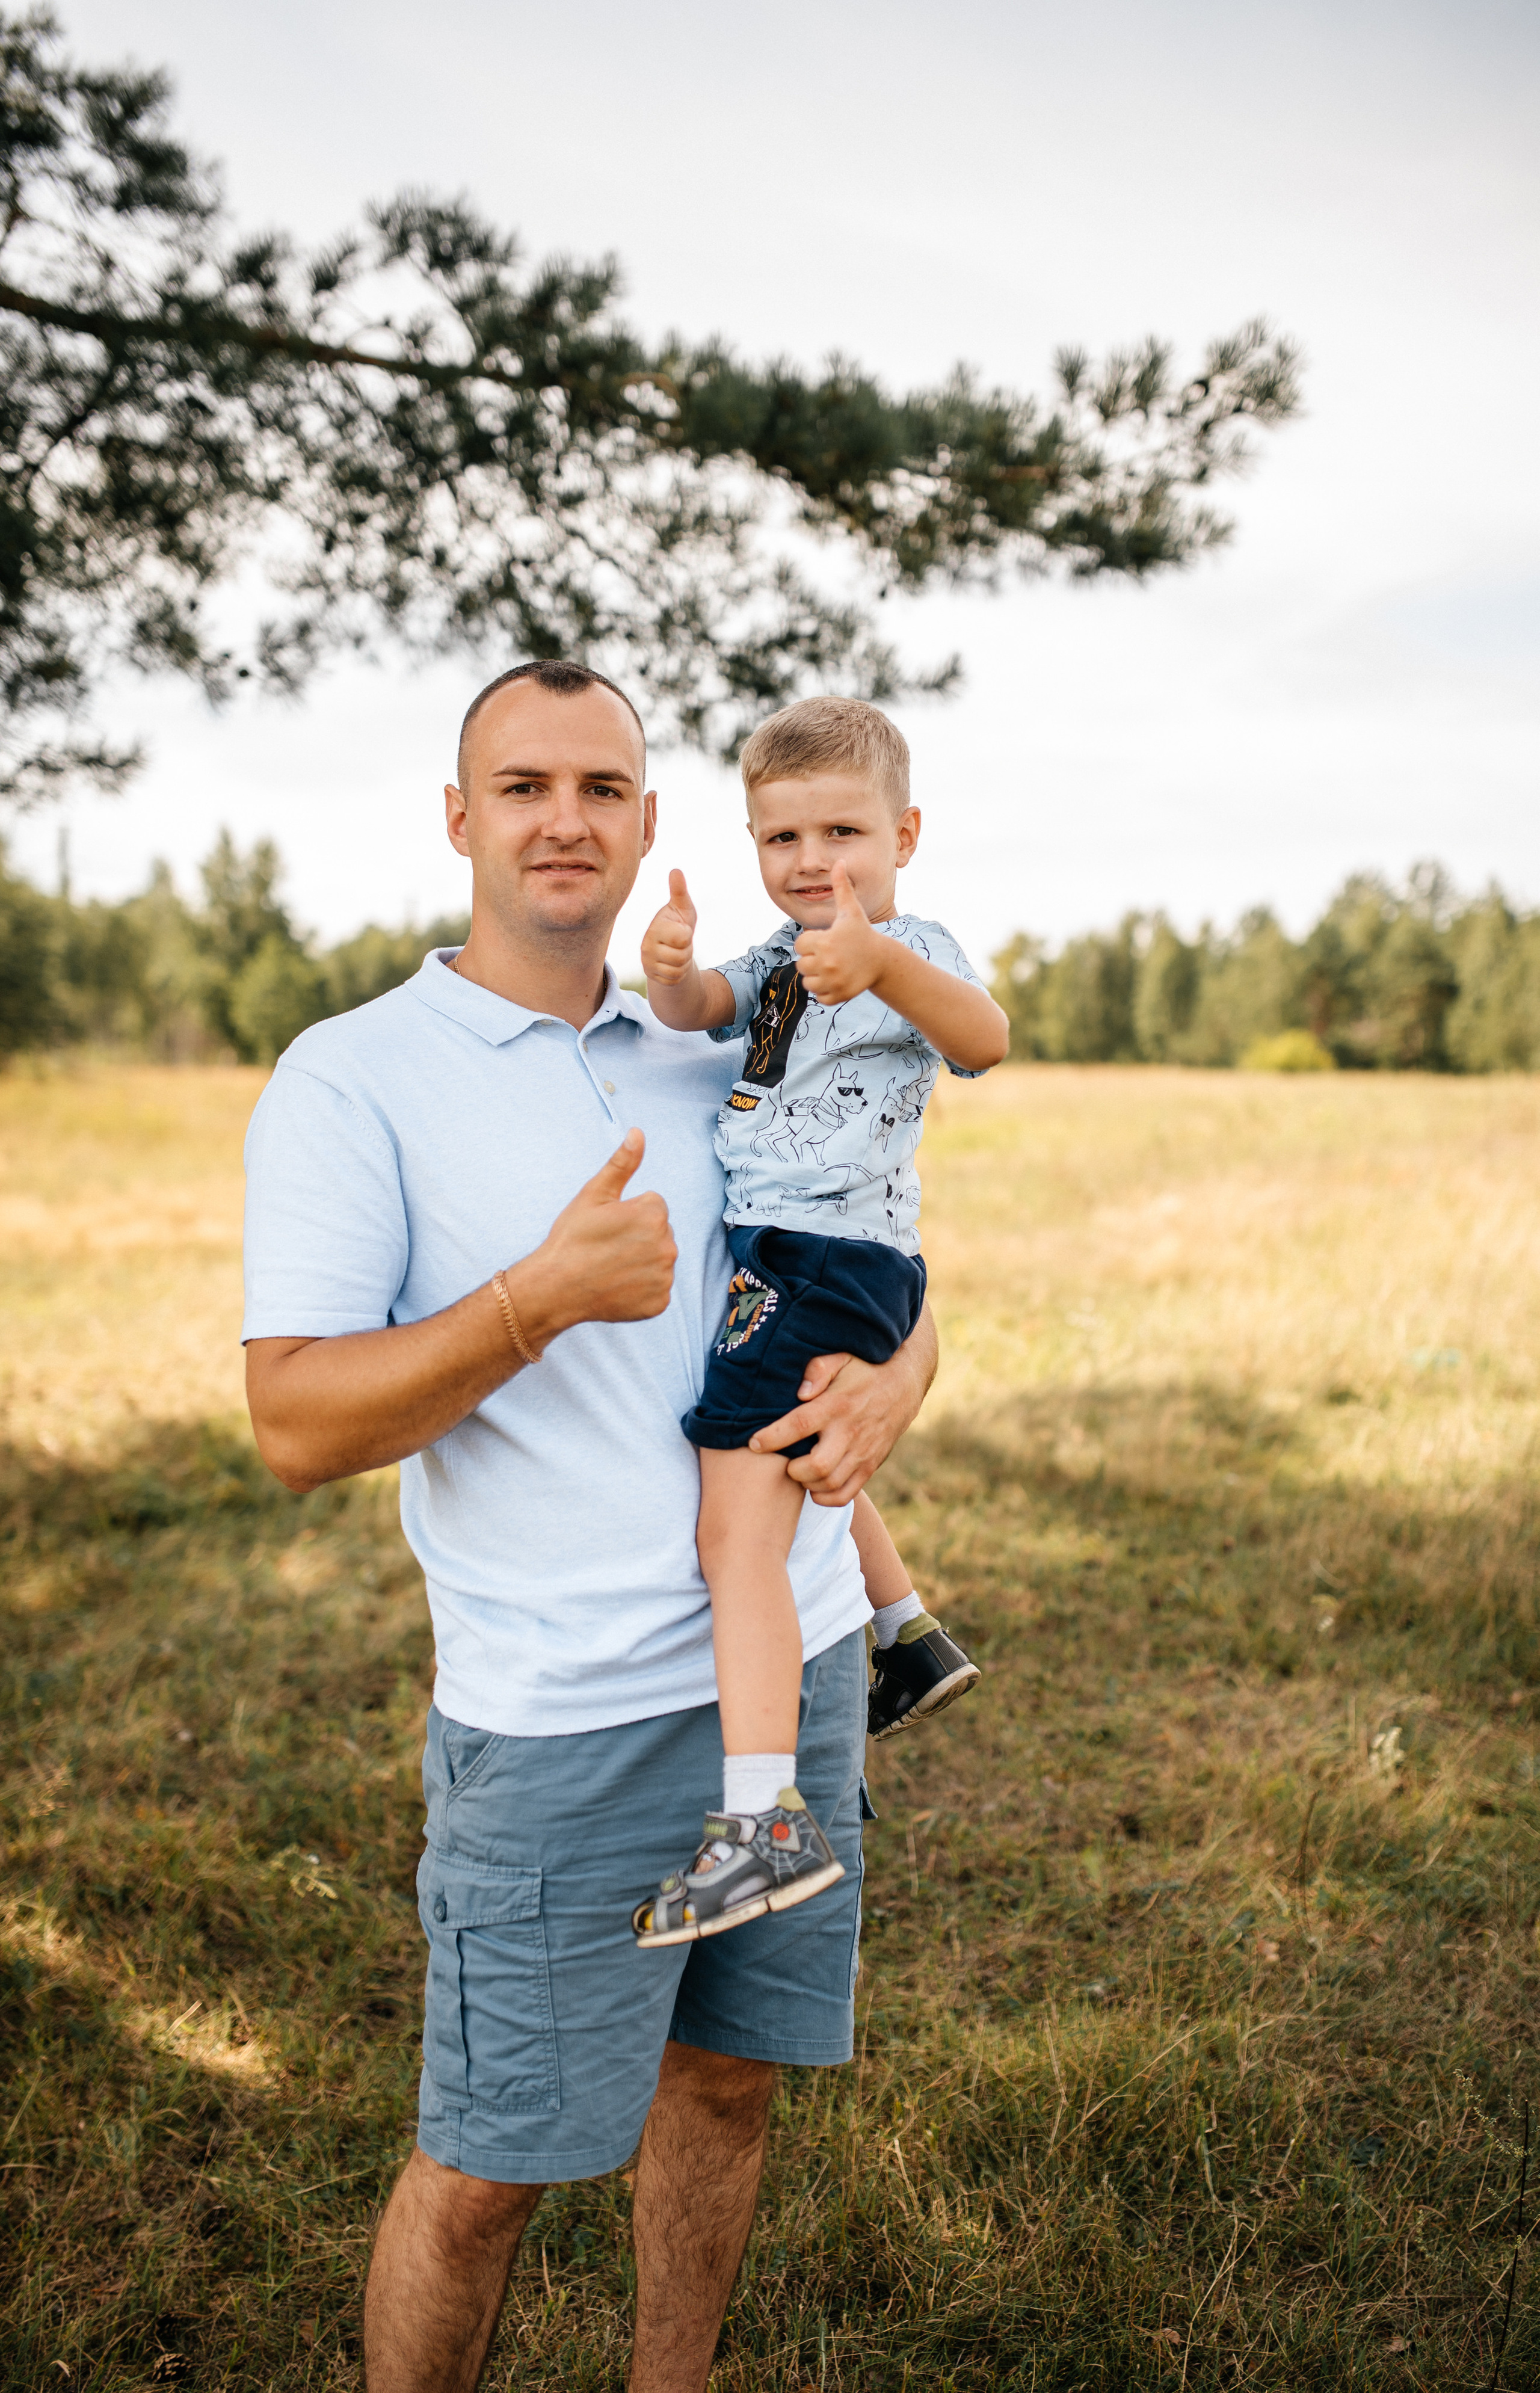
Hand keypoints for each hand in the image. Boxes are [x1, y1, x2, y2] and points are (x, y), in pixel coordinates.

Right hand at [515, 1129, 676, 1339]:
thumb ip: (622, 1163)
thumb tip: (638, 1133)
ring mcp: (664, 1276)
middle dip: (639, 1236)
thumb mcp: (594, 1194)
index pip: (653, 1206)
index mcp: (654, 1214)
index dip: (628, 1213)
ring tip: (611, 1267)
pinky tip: (618, 1287)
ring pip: (659, 1260)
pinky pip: (657, 1288)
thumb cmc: (571, 1238)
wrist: (555, 1288)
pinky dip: (641, 1289)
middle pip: (659, 1233)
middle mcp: (667, 1245)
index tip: (607, 1227)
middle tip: (607, 1248)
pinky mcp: (660, 1302)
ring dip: (641, 1262)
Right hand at [641, 869, 697, 987]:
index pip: (682, 937)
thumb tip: (676, 870)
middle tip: (679, 943)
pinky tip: (672, 964)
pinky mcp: (651, 977)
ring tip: (676, 952)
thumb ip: (679, 891)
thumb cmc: (678, 923)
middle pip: (682, 956)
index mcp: (655, 928)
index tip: (680, 929)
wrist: (671, 949)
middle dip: (687, 950)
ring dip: (683, 962)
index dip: (687, 934)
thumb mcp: (682, 908)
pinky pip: (674, 979)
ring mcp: (647, 962)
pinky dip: (678, 974)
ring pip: (678, 969)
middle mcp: (646, 946)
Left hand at [748, 1334, 928, 1506]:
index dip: (773, 1438)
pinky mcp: (871, 1464)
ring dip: (807, 1483)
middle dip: (793, 1470)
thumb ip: (818, 1369)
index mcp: (837, 1404)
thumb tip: (800, 1392)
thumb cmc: (863, 1368)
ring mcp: (863, 1451)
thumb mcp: (841, 1357)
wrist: (905, 1383)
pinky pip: (847, 1493)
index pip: (800, 1425)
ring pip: (831, 1482)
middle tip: (784, 1460)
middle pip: (817, 1465)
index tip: (753, 1443)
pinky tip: (814, 1487)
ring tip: (798, 1471)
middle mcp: (851, 1431)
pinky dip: (826, 1497)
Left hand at [793, 863, 884, 1005]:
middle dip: (813, 960)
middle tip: (831, 955)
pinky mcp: (838, 996)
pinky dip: (825, 991)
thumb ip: (841, 886)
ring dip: (817, 977)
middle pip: (801, 965)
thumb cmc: (862, 933)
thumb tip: (840, 861)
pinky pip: (819, 996)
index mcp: (824, 941)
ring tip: (833, 968)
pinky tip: (837, 980)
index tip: (826, 940)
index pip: (800, 944)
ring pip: (808, 982)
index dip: (811, 942)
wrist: (882, 959)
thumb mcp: (851, 910)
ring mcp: (833, 981)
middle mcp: (827, 963)